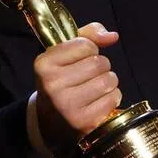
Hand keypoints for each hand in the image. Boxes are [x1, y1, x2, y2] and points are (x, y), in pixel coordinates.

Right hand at [33, 21, 120, 156]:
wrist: (51, 121)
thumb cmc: (62, 78)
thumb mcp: (65, 52)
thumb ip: (89, 35)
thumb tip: (112, 37)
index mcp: (44, 64)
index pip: (85, 45)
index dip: (89, 49)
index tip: (80, 58)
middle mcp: (52, 85)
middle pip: (99, 62)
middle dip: (100, 65)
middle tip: (89, 74)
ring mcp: (67, 106)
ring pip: (108, 80)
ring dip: (108, 81)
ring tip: (95, 87)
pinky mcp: (83, 122)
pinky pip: (113, 98)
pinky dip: (111, 97)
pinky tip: (98, 101)